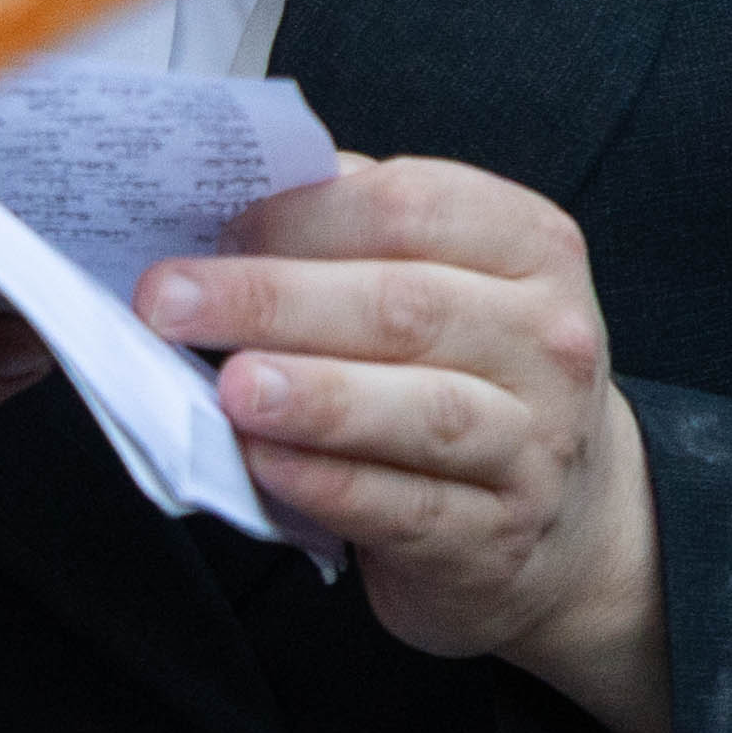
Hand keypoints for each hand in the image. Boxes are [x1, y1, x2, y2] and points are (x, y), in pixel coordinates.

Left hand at [144, 161, 669, 732]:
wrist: (564, 516)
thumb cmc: (471, 376)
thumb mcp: (450, 282)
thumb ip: (359, 234)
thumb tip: (230, 198)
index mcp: (531, 248)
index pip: (417, 206)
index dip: (302, 213)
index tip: (209, 229)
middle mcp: (547, 339)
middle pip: (407, 304)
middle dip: (274, 298)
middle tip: (167, 301)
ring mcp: (534, 442)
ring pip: (425, 410)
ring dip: (318, 395)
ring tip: (233, 386)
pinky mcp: (495, 534)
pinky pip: (407, 506)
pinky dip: (331, 484)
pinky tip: (267, 463)